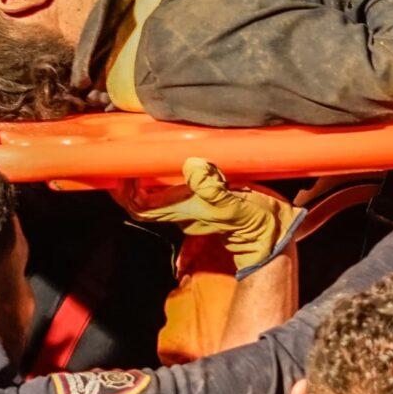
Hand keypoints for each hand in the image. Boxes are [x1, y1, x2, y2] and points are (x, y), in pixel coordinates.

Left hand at [124, 157, 296, 271]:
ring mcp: (192, 208)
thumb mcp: (239, 204)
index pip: (142, 207)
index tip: (119, 171)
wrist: (273, 236)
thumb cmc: (257, 222)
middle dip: (127, 184)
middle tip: (123, 158)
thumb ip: (215, 188)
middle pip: (142, 202)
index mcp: (185, 211)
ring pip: (156, 197)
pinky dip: (163, 180)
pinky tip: (169, 163)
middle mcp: (183, 211)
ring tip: (141, 157)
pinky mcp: (204, 202)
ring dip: (143, 181)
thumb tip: (192, 166)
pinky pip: (173, 192)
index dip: (125, 193)